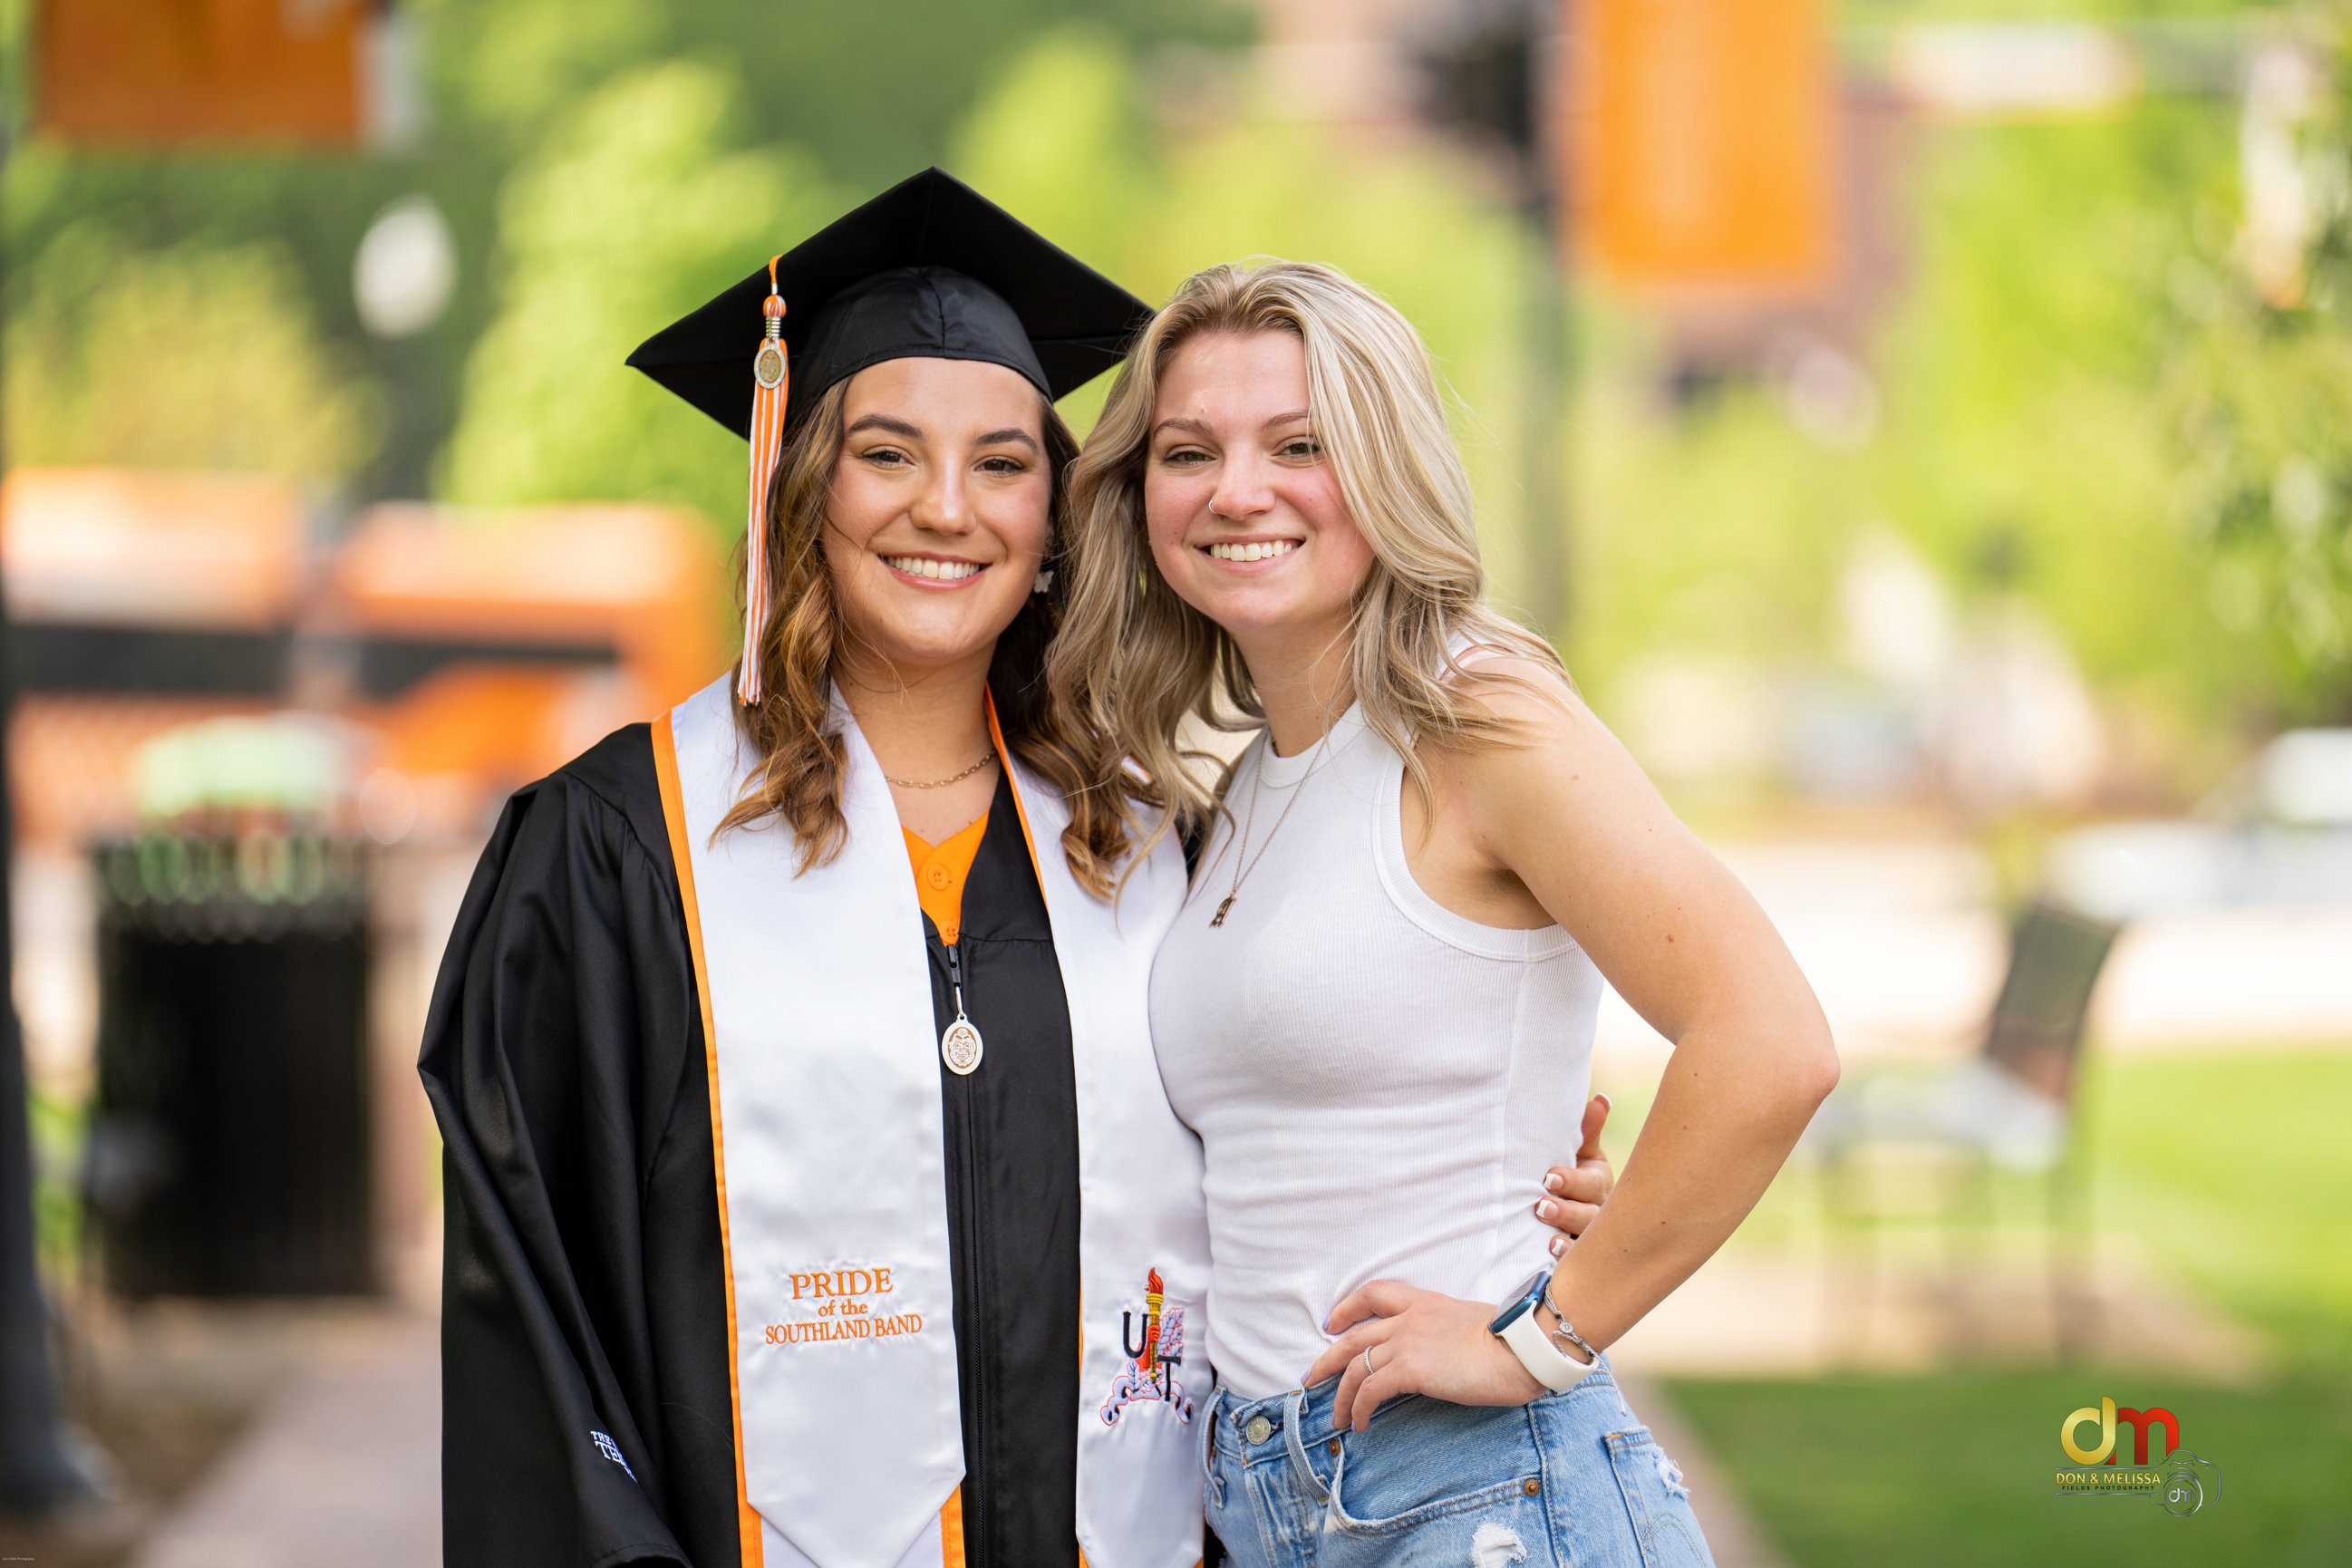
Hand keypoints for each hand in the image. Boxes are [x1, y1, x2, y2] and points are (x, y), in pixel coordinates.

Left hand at [1305, 1280, 1544, 1432]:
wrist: (1524, 1346)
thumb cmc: (1512, 1340)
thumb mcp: (1472, 1322)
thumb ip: (1447, 1330)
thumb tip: (1443, 1352)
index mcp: (1425, 1301)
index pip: (1374, 1293)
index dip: (1347, 1308)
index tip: (1333, 1324)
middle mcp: (1410, 1318)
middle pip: (1353, 1335)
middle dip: (1328, 1358)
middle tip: (1313, 1377)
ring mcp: (1407, 1342)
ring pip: (1355, 1367)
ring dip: (1341, 1394)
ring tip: (1336, 1417)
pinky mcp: (1410, 1369)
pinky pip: (1370, 1390)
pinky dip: (1359, 1408)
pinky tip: (1360, 1424)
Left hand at [1536, 1093, 1614, 1256]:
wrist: (1567, 1206)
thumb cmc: (1573, 1171)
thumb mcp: (1581, 1152)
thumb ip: (1587, 1129)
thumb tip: (1601, 1099)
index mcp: (1598, 1182)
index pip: (1589, 1183)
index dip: (1571, 1182)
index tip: (1548, 1178)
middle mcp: (1599, 1211)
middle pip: (1588, 1214)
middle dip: (1566, 1211)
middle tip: (1541, 1207)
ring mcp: (1591, 1237)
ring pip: (1584, 1241)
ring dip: (1565, 1240)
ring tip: (1547, 1239)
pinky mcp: (1580, 1259)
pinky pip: (1576, 1265)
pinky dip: (1565, 1262)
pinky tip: (1552, 1259)